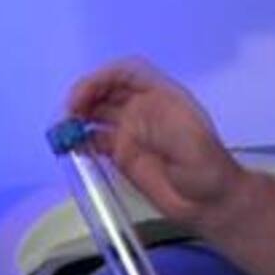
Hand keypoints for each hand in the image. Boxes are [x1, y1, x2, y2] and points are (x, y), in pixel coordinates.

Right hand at [68, 58, 247, 229]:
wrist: (210, 201)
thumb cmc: (205, 165)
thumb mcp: (189, 136)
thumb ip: (160, 125)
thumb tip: (129, 121)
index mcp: (161, 95)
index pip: (126, 72)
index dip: (102, 77)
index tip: (84, 96)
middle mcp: (143, 108)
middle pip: (107, 90)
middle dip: (85, 96)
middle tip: (68, 114)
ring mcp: (131, 132)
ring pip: (97, 113)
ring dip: (79, 116)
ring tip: (64, 130)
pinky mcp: (122, 155)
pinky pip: (95, 140)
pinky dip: (80, 141)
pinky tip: (71, 148)